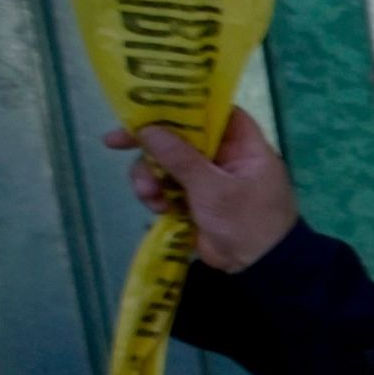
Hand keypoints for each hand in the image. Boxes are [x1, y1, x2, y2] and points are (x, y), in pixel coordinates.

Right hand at [107, 106, 298, 271]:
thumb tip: (148, 129)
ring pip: (167, 163)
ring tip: (149, 195)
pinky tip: (157, 208)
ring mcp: (207, 178)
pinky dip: (157, 194)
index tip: (149, 106)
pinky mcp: (193, 199)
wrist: (259, 269)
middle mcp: (224, 156)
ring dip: (150, 176)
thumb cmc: (247, 222)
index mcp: (243, 145)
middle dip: (151, 145)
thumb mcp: (214, 188)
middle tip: (114, 142)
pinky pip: (166, 186)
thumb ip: (181, 158)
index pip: (213, 111)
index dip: (183, 106)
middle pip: (181, 136)